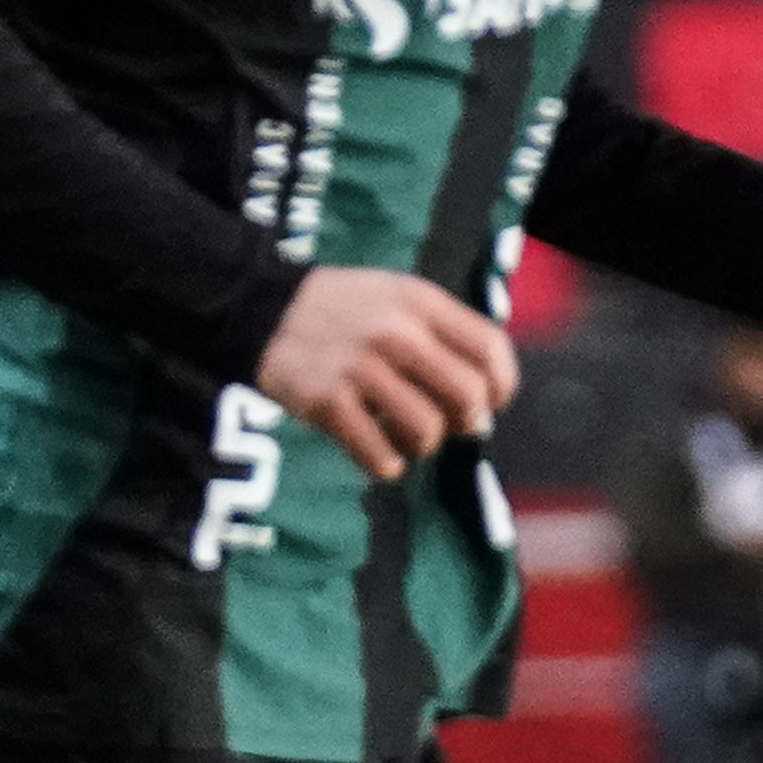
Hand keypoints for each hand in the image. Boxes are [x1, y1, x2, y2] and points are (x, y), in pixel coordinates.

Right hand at [256, 266, 520, 482]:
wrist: (259, 308)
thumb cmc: (341, 311)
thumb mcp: (396, 298)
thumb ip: (441, 334)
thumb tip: (483, 402)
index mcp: (418, 302)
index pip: (489, 348)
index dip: (503, 384)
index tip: (493, 402)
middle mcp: (394, 332)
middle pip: (467, 394)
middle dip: (468, 420)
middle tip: (450, 424)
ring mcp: (358, 368)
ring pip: (427, 430)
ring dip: (423, 444)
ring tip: (405, 436)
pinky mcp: (326, 403)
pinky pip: (378, 454)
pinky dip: (386, 464)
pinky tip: (381, 456)